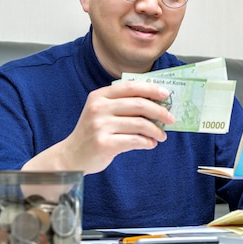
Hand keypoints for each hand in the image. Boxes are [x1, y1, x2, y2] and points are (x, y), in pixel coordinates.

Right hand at [23, 80, 174, 174]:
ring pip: (139, 124)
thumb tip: (156, 103)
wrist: (71, 156)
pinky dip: (147, 142)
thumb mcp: (101, 112)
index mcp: (99, 96)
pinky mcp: (104, 143)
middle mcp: (98, 108)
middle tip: (171, 118)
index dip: (150, 89)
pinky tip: (151, 144)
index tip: (166, 94)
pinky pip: (134, 140)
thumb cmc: (93, 132)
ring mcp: (100, 126)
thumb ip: (122, 104)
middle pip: (138, 104)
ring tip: (162, 136)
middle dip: (159, 111)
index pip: (130, 87)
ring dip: (156, 130)